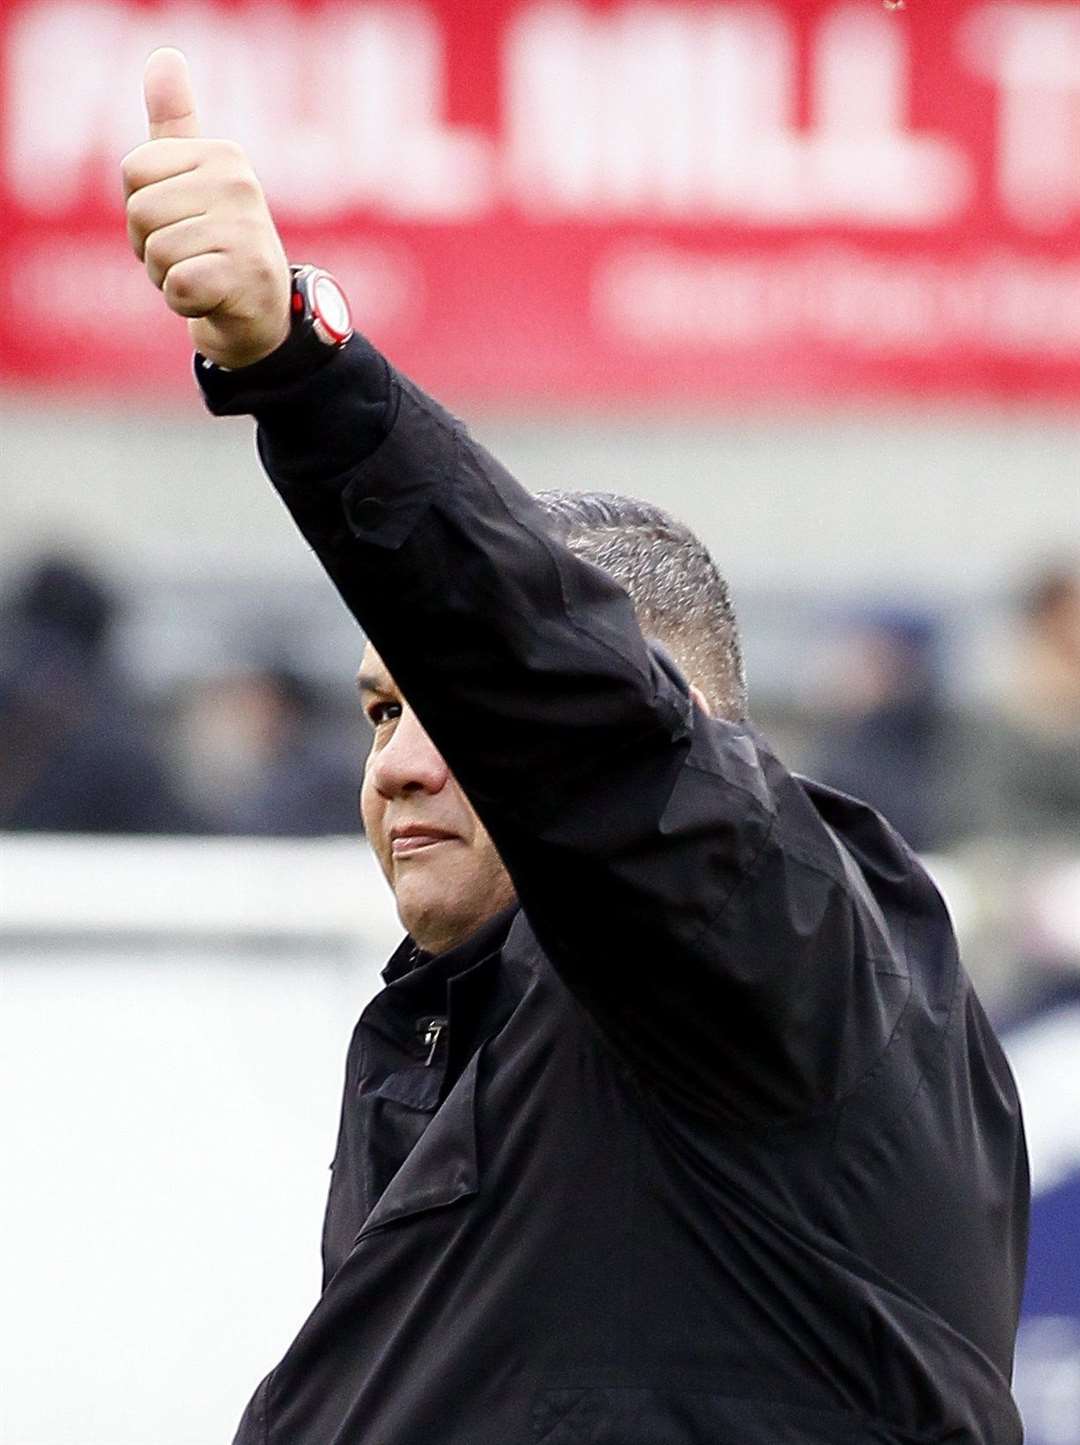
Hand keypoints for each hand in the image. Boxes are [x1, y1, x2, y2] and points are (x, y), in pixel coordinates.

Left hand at [122, 48, 290, 368]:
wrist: (261, 313)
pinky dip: (185, 303)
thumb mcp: (195, 180)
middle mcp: (239, 184)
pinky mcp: (245, 276)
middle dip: (152, 247)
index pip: (134, 172)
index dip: (141, 208)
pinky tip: (213, 298)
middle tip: (191, 256)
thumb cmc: (217, 245)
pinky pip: (178, 286)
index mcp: (222, 155)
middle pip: (141, 212)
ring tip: (203, 277)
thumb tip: (164, 56)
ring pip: (157, 253)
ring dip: (168, 278)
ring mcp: (247, 230)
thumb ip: (176, 123)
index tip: (179, 222)